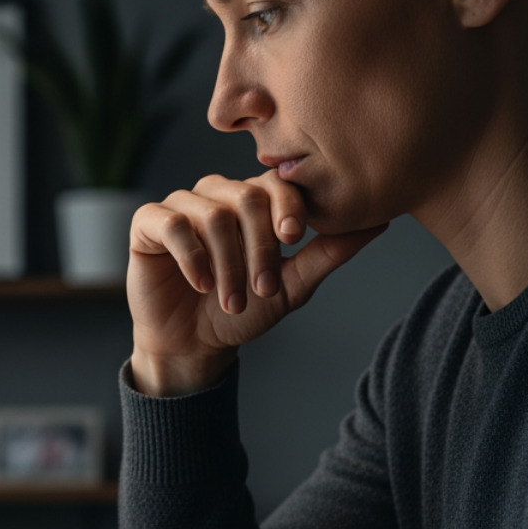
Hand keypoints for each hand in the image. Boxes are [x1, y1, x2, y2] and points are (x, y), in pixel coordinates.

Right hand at [128, 171, 388, 394]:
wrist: (193, 345)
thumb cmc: (242, 312)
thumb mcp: (293, 286)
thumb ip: (329, 253)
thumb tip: (380, 223)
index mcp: (252, 202)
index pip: (274, 184)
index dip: (287, 206)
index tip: (295, 237)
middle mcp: (216, 196)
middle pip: (245, 198)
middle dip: (259, 248)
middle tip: (262, 289)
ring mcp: (181, 206)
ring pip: (212, 214)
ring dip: (227, 263)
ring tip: (230, 299)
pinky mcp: (147, 223)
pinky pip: (172, 223)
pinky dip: (192, 256)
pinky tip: (202, 284)